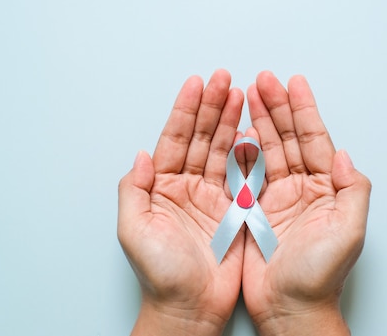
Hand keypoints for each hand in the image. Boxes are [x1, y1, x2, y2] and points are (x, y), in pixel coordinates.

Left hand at [117, 69, 244, 335]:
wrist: (190, 307)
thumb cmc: (160, 274)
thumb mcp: (134, 230)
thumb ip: (134, 190)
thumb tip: (142, 155)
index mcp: (161, 187)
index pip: (175, 139)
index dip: (186, 111)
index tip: (197, 84)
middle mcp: (186, 187)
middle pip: (201, 138)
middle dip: (212, 107)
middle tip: (224, 79)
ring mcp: (212, 197)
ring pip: (223, 150)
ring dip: (231, 122)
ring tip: (240, 95)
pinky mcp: (234, 211)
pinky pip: (242, 175)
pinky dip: (249, 152)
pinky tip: (253, 131)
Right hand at [241, 71, 371, 335]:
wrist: (289, 308)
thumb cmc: (320, 276)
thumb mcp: (349, 232)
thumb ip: (353, 190)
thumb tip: (345, 155)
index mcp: (327, 189)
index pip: (314, 139)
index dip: (303, 110)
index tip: (294, 84)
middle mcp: (303, 188)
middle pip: (288, 137)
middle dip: (276, 107)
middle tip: (264, 80)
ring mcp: (278, 198)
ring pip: (267, 149)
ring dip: (258, 121)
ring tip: (248, 95)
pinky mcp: (255, 210)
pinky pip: (248, 173)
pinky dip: (242, 151)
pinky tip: (236, 131)